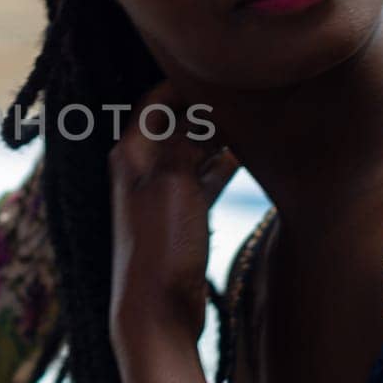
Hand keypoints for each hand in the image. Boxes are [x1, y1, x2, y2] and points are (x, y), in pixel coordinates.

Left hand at [107, 81, 237, 360]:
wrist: (155, 314)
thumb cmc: (160, 248)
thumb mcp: (174, 184)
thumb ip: (184, 140)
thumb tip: (200, 105)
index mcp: (129, 156)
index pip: (155, 101)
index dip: (184, 82)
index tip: (220, 68)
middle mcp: (138, 172)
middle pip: (173, 124)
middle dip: (205, 109)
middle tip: (245, 93)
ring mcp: (157, 197)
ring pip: (189, 152)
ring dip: (216, 138)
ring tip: (253, 121)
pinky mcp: (176, 221)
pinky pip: (199, 181)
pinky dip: (219, 168)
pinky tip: (246, 160)